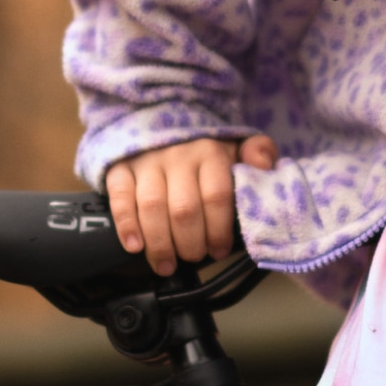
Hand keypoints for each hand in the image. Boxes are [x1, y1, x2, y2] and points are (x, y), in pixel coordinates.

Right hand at [105, 135, 278, 274]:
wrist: (158, 120)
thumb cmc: (202, 145)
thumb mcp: (236, 143)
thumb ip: (258, 152)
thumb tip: (266, 165)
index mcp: (210, 152)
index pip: (217, 196)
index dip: (218, 230)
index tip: (218, 251)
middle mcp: (177, 155)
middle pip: (183, 209)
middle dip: (190, 243)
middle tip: (193, 257)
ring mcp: (146, 161)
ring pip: (152, 207)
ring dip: (159, 244)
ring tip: (166, 265)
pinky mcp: (120, 168)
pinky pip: (120, 198)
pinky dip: (126, 225)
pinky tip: (134, 246)